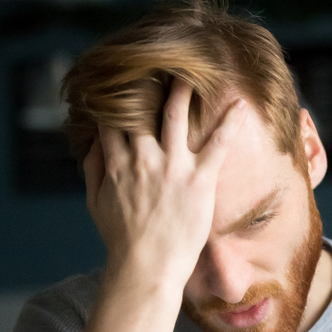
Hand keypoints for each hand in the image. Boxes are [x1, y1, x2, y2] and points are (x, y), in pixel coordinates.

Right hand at [82, 79, 246, 286]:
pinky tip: (240, 105)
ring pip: (177, 116)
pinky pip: (216, 144)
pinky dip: (229, 122)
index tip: (121, 83)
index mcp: (117, 163)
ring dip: (183, 91)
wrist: (147, 267)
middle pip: (143, 109)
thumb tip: (92, 144)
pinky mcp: (199, 179)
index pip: (113, 119)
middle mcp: (143, 158)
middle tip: (156, 64)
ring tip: (191, 72)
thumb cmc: (122, 240)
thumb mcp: (96, 204)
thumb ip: (93, 170)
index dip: (116, 98)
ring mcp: (172, 167)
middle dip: (147, 85)